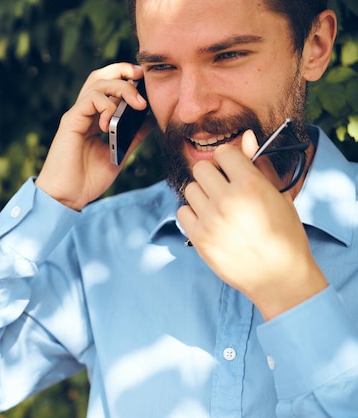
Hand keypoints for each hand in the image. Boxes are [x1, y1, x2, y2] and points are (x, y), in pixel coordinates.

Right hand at [35, 63, 153, 210]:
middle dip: (122, 70)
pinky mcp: (70, 122)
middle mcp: (85, 112)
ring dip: (122, 88)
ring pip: (97, 83)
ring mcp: (77, 115)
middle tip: (142, 77)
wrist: (68, 197)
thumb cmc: (88, 179)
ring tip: (137, 104)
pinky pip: (90, 100)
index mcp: (95, 118)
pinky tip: (111, 124)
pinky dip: (106, 106)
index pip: (109, 86)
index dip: (127, 78)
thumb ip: (133, 136)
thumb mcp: (119, 154)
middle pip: (100, 75)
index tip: (146, 83)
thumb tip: (151, 119)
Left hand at [177, 130, 327, 319]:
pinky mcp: (198, 237)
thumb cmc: (283, 234)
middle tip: (224, 190)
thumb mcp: (278, 196)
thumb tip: (248, 137)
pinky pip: (182, 211)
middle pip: (201, 168)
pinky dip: (193, 215)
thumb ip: (259, 165)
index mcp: (250, 184)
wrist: (278, 276)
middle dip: (212, 176)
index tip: (233, 171)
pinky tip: (209, 222)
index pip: (224, 153)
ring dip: (202, 195)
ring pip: (190, 189)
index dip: (229, 160)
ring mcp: (210, 219)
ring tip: (218, 208)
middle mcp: (227, 199)